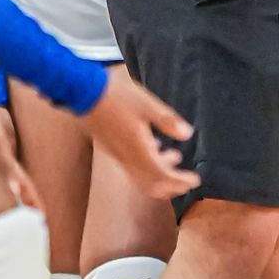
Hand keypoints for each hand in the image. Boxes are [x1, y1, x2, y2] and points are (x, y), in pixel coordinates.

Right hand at [84, 70, 198, 201]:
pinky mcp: (112, 148)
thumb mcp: (147, 104)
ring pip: (142, 177)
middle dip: (172, 186)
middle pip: (152, 185)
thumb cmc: (115, 96)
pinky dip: (148, 165)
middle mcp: (127, 158)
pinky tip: (155, 147)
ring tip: (174, 157)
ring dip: (160, 174)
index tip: (194, 179)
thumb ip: (167, 121)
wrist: (83, 93)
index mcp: (138, 150)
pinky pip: (133, 167)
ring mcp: (118, 155)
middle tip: (187, 180)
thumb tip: (187, 134)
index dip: (180, 181)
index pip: (163, 176)